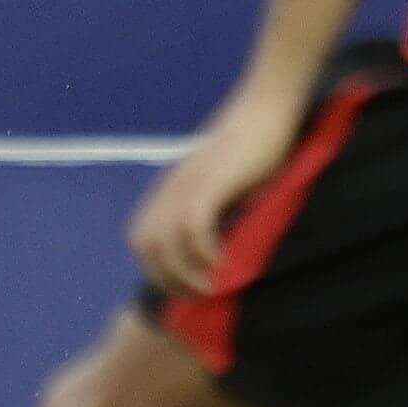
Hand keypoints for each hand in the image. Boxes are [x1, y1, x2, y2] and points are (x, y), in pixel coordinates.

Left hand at [129, 82, 305, 298]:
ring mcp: (188, 185)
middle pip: (146, 246)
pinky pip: (192, 227)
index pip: (142, 239)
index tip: (185, 287)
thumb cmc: (256, 148)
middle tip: (199, 296)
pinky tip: (223, 262)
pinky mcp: (209, 182)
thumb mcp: (230, 185)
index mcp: (171, 190)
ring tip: (211, 288)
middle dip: (168, 279)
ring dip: (185, 273)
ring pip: (165, 243)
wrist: (266, 110)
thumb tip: (226, 249)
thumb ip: (219, 211)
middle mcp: (172, 189)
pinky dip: (203, 252)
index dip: (157, 269)